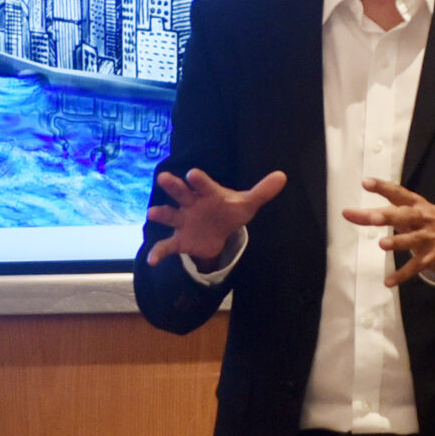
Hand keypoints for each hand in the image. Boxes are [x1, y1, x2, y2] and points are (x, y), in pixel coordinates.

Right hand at [145, 168, 286, 267]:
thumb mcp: (247, 204)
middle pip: (180, 192)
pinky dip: (158, 253)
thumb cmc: (229, 211)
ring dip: (160, 214)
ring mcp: (183, 221)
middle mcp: (191, 204)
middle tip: (164, 177)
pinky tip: (152, 261)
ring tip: (152, 214)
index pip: (203, 184)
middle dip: (173, 186)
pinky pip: (166, 246)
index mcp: (207, 193)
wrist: (218, 231)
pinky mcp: (179, 240)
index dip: (198, 179)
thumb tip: (282, 176)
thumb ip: (262, 192)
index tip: (192, 174)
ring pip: (169, 215)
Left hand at [342, 177, 434, 286]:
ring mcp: (428, 237)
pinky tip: (388, 281)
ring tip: (382, 244)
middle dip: (389, 217)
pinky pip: (415, 266)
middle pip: (405, 215)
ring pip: (412, 240)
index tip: (365, 182)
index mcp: (415, 204)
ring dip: (398, 242)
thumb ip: (380, 213)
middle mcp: (422, 218)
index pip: (398, 193)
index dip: (382, 187)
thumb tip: (350, 214)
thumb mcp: (409, 213)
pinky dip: (402, 274)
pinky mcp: (431, 256)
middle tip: (372, 218)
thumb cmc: (425, 221)